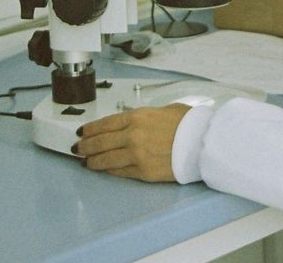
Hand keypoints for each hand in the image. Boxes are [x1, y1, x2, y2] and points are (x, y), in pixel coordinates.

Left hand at [74, 103, 190, 181]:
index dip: (90, 129)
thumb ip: (145, 117)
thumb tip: (134, 122)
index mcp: (137, 117)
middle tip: (78, 148)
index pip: (104, 124)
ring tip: (87, 162)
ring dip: (93, 161)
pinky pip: (119, 172)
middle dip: (86, 146)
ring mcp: (136, 155)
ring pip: (105, 159)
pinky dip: (109, 171)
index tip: (82, 132)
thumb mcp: (165, 110)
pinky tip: (103, 169)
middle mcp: (132, 135)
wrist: (204, 143)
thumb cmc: (190, 124)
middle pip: (99, 142)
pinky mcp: (143, 172)